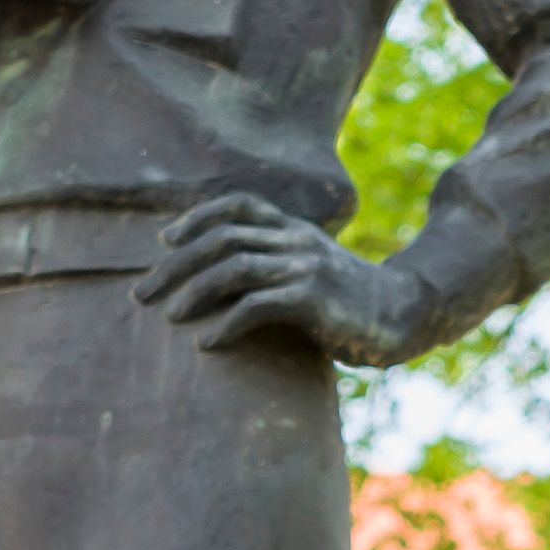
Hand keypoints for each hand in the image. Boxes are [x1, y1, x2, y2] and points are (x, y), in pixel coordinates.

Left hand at [135, 195, 422, 363]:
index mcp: (294, 229)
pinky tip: (207, 344)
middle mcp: (296, 240)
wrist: (405, 315)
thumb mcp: (312, 270)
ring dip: (193, 292)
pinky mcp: (313, 300)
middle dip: (175, 265)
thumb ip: (277, 265)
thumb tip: (225, 283)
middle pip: (221, 239)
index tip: (165, 239)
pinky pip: (256, 306)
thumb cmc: (352, 302)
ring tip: (169, 316)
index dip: (196, 217)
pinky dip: (226, 325)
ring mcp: (305, 267)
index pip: (237, 206)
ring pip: (232, 268)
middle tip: (143, 294)